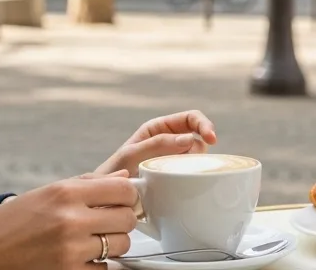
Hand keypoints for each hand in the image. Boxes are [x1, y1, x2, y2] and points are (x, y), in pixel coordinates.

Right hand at [0, 172, 137, 267]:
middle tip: (106, 223)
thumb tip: (123, 178)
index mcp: (65, 193)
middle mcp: (71, 219)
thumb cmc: (7, 224)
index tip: (121, 201)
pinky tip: (79, 258)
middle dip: (121, 220)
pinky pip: (103, 269)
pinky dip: (96, 265)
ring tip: (90, 242)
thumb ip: (87, 184)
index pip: (124, 188)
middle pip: (128, 218)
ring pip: (120, 245)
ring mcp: (71, 250)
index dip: (128, 195)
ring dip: (111, 245)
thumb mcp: (45, 193)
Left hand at [95, 110, 218, 175]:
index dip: (204, 125)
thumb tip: (189, 139)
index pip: (190, 118)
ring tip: (183, 173)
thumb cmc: (114, 172)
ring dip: (197, 163)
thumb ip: (157, 144)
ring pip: (198, 156)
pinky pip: (192, 172)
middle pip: (198, 136)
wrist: (104, 197)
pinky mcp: (175, 176)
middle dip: (202, 147)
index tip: (211, 138)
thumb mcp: (132, 155)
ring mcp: (173, 159)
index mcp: (159, 128)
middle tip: (198, 162)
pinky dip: (194, 175)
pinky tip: (187, 182)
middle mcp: (169, 141)